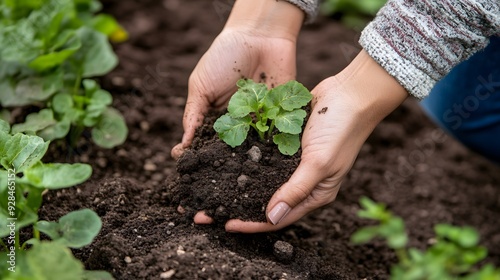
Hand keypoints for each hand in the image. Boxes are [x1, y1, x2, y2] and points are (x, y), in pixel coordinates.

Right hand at [171, 0, 303, 158]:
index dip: (197, 154)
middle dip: (224, 161)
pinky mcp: (281, 117)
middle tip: (217, 172)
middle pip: (230, 149)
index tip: (187, 164)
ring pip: (253, 147)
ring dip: (249, 157)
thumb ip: (194, 114)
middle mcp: (237, 123)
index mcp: (216, 118)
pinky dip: (275, 145)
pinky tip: (269, 155)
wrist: (260, 36)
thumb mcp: (201, 85)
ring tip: (243, 169)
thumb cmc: (225, 57)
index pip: (205, 142)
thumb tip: (183, 144)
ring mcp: (259, 122)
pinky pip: (278, 135)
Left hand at [224, 50, 408, 232]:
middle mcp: (304, 181)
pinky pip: (265, 157)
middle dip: (241, 206)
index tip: (227, 225)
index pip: (280, 217)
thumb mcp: (319, 163)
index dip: (253, 223)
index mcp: (316, 193)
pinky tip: (228, 162)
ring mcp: (295, 162)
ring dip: (241, 184)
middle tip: (212, 210)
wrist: (351, 93)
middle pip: (268, 200)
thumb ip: (295, 190)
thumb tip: (271, 217)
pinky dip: (249, 161)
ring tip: (214, 188)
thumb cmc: (341, 129)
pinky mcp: (288, 143)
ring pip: (264, 179)